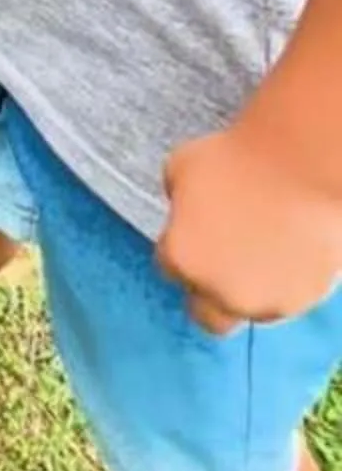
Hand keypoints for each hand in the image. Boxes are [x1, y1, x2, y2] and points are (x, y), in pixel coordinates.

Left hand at [156, 121, 341, 332]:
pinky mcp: (302, 299)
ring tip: (262, 253)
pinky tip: (287, 253)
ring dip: (249, 291)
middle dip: (207, 293)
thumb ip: (177, 199)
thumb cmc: (238, 157)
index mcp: (182, 258)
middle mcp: (219, 291)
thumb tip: (185, 208)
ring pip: (249, 310)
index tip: (195, 232)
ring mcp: (263, 301)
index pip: (168, 266)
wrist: (300, 165)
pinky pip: (285, 301)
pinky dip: (283, 284)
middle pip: (204, 314)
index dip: (180, 246)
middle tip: (221, 264)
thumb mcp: (182, 166)